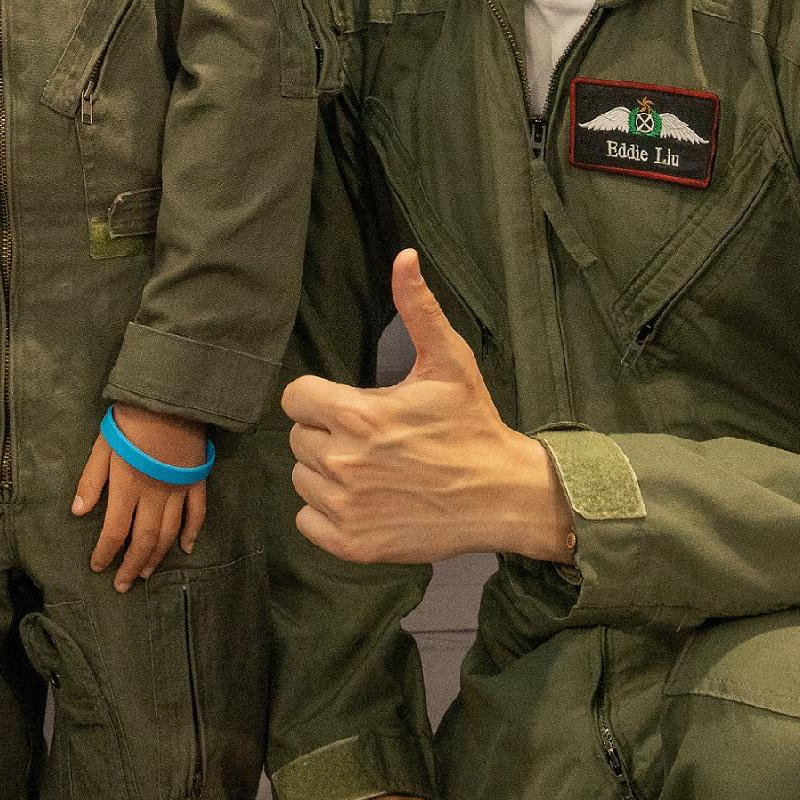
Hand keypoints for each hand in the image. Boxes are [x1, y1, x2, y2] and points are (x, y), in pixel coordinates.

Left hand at [70, 403, 207, 592]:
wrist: (170, 398)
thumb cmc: (130, 420)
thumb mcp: (102, 446)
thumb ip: (91, 480)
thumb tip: (78, 513)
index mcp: (128, 488)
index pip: (115, 531)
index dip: (106, 553)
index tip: (98, 568)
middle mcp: (155, 496)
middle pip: (144, 540)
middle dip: (131, 565)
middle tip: (123, 585)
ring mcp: (178, 490)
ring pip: (169, 533)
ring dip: (157, 557)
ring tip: (145, 572)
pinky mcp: (196, 481)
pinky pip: (197, 514)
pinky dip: (192, 533)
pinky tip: (186, 548)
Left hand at [282, 252, 569, 568]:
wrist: (504, 496)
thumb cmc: (473, 425)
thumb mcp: (448, 361)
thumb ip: (417, 308)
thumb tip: (404, 255)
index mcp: (356, 415)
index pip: (295, 399)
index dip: (320, 398)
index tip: (351, 405)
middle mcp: (342, 462)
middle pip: (298, 438)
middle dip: (327, 434)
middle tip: (372, 439)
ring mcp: (345, 507)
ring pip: (303, 479)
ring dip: (327, 474)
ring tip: (372, 470)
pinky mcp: (351, 544)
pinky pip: (307, 521)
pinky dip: (328, 514)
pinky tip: (365, 502)